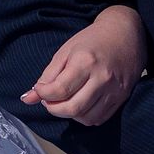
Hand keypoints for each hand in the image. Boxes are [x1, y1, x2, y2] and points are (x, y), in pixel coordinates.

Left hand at [20, 5, 145, 125]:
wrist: (125, 34)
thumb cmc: (92, 41)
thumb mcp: (66, 52)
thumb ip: (47, 76)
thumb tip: (27, 99)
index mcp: (85, 61)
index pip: (60, 90)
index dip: (43, 95)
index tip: (40, 90)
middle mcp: (102, 78)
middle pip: (72, 108)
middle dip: (54, 109)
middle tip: (50, 100)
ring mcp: (114, 90)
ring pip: (86, 118)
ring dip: (70, 114)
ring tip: (66, 100)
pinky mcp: (122, 98)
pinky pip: (99, 119)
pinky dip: (85, 116)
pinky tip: (81, 103)